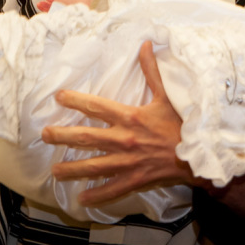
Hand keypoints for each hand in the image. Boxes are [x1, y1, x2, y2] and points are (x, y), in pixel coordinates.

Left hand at [42, 41, 193, 205]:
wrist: (200, 153)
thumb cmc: (182, 123)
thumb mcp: (167, 95)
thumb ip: (152, 71)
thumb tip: (145, 44)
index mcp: (130, 117)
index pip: (96, 106)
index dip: (76, 100)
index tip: (58, 97)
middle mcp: (124, 139)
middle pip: (87, 137)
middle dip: (64, 136)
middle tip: (45, 134)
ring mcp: (129, 162)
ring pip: (94, 166)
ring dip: (73, 168)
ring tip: (54, 171)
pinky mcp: (136, 179)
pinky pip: (113, 188)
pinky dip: (97, 195)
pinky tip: (81, 199)